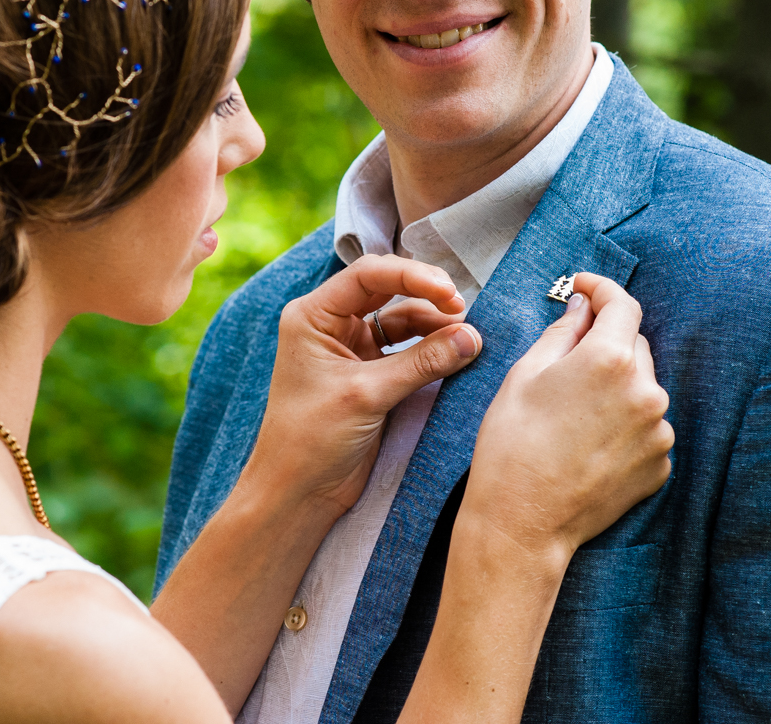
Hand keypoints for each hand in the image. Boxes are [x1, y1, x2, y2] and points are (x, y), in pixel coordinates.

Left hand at [242, 254, 481, 518]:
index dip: (412, 275)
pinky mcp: (370, 373)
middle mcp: (331, 325)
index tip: (449, 292)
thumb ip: (421, 363)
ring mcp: (352, 348)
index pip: (367, 275)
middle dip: (427, 297)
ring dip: (434, 325)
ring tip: (467, 338)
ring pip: (402, 320)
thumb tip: (471, 337)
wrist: (299, 493)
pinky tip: (455, 352)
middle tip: (462, 310)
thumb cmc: (311, 440)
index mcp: (313, 316)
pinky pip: (407, 349)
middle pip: (387, 290)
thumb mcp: (367, 395)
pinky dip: (431, 349)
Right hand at [463, 272, 672, 561]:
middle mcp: (646, 391)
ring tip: (574, 414)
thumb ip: (563, 331)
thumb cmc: (512, 445)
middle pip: (634, 346)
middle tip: (566, 363)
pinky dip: (625, 424)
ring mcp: (658, 431)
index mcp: (610, 359)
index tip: (584, 287)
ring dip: (617, 387)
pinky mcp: (661, 464)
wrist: (522, 522)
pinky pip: (647, 426)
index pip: (622, 304)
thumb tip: (583, 305)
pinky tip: (589, 441)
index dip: (602, 289)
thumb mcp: (525, 374)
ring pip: (642, 388)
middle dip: (605, 344)